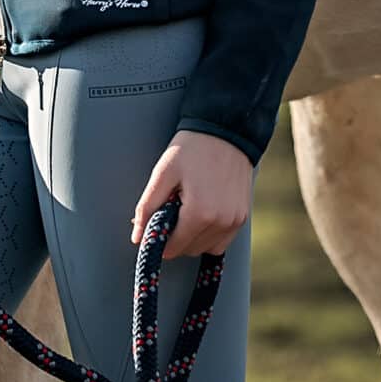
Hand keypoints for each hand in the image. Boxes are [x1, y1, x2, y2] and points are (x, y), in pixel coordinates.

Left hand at [131, 129, 252, 259]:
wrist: (225, 131)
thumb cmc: (192, 149)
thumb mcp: (163, 174)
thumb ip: (147, 208)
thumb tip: (138, 237)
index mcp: (199, 212)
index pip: (173, 248)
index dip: (159, 240)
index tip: (155, 226)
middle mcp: (221, 221)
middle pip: (189, 250)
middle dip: (175, 238)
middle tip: (171, 211)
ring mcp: (235, 221)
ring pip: (206, 248)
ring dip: (192, 238)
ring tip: (187, 210)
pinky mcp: (242, 217)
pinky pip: (222, 241)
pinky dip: (209, 235)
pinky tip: (202, 214)